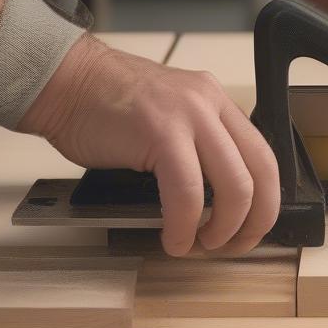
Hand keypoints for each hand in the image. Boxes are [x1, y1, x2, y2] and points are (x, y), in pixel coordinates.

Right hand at [19, 34, 279, 255]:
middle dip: (254, 222)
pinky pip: (188, 193)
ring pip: (236, 187)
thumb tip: (216, 203)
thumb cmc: (102, 106)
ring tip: (202, 244)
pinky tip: (174, 239)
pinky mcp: (161, 132)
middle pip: (262, 174)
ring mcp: (189, 115)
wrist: (62, 82)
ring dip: (224, 228)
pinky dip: (184, 226)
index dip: (265, 203)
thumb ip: (197, 148)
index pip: (265, 158)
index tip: (248, 228)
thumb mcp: (168, 118)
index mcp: (216, 102)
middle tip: (231, 245)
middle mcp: (210, 103)